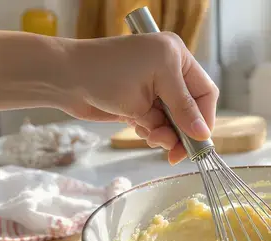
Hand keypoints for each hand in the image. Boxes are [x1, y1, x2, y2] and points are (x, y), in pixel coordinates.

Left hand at [62, 33, 218, 163]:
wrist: (64, 78)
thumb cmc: (107, 72)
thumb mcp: (153, 89)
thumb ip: (182, 112)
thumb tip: (203, 135)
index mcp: (177, 58)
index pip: (205, 93)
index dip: (205, 118)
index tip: (199, 141)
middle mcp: (169, 72)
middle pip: (191, 111)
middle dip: (183, 132)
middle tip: (176, 153)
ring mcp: (154, 90)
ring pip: (174, 122)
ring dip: (165, 134)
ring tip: (150, 136)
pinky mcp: (140, 104)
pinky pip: (158, 125)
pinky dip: (152, 132)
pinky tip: (139, 129)